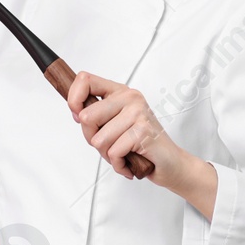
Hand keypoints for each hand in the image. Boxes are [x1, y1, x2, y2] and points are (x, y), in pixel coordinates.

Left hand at [67, 72, 200, 189]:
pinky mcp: (143, 131)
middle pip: (86, 117)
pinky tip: (130, 162)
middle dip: (92, 139)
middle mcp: (130, 98)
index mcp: (120, 92)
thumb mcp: (113, 125)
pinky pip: (113, 152)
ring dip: (107, 155)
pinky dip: (119, 164)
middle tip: (110, 145)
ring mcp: (138, 113)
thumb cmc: (139, 145)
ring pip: (98, 139)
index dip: (74, 100)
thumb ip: (95, 116)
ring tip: (123, 153)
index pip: (85, 80)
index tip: (78, 117)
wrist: (170, 163)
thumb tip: (76, 112)